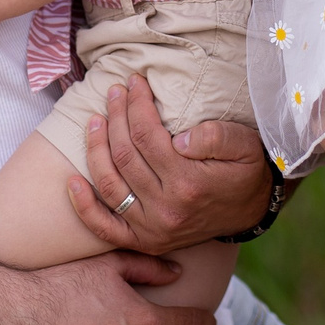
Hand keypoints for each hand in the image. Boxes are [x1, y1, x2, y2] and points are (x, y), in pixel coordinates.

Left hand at [65, 76, 274, 253]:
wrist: (252, 208)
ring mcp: (152, 229)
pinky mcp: (144, 241)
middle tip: (114, 93)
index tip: (134, 83)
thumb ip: (215, 136)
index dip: (136, 104)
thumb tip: (179, 137)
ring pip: (109, 185)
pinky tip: (72, 182)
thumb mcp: (244, 145)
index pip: (147, 136)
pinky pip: (104, 228)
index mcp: (189, 182)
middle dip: (116, 117)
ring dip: (96, 149)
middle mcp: (166, 209)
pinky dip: (84, 206)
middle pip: (124, 156)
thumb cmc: (245, 169)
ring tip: (95, 120)